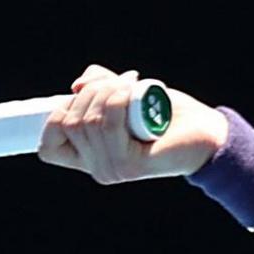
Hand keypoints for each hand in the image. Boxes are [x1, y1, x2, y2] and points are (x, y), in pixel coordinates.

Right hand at [37, 64, 228, 182]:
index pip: (47, 148)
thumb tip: (77, 85)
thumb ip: (97, 87)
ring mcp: (112, 169)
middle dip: (92, 92)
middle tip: (122, 84)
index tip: (78, 97)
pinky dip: (120, 99)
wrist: (206, 132)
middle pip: (68, 122)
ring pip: (88, 120)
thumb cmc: (165, 114)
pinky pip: (109, 122)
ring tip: (132, 86)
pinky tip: (135, 93)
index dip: (54, 119)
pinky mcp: (129, 165)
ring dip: (109, 92)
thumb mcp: (123, 95)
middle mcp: (97, 168)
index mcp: (90, 157)